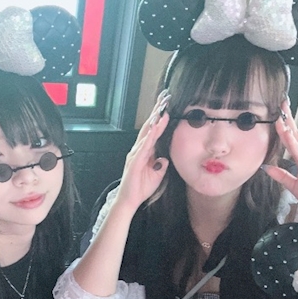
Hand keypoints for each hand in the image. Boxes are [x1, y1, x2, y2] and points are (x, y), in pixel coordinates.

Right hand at [113, 90, 171, 211]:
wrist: (129, 200)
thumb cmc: (141, 187)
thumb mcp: (157, 174)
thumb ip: (162, 164)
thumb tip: (166, 157)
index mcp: (145, 151)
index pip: (154, 131)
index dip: (160, 119)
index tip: (168, 106)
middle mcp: (139, 149)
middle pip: (149, 127)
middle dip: (156, 113)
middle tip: (164, 98)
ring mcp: (136, 154)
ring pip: (146, 133)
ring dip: (154, 121)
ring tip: (161, 109)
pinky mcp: (134, 161)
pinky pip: (143, 146)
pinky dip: (149, 136)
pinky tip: (154, 128)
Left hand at [261, 99, 297, 220]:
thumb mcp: (294, 186)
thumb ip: (281, 175)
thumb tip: (266, 168)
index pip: (294, 139)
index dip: (286, 126)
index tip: (278, 113)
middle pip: (297, 134)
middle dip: (288, 118)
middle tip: (281, 103)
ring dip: (288, 128)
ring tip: (279, 116)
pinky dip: (293, 144)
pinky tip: (287, 136)